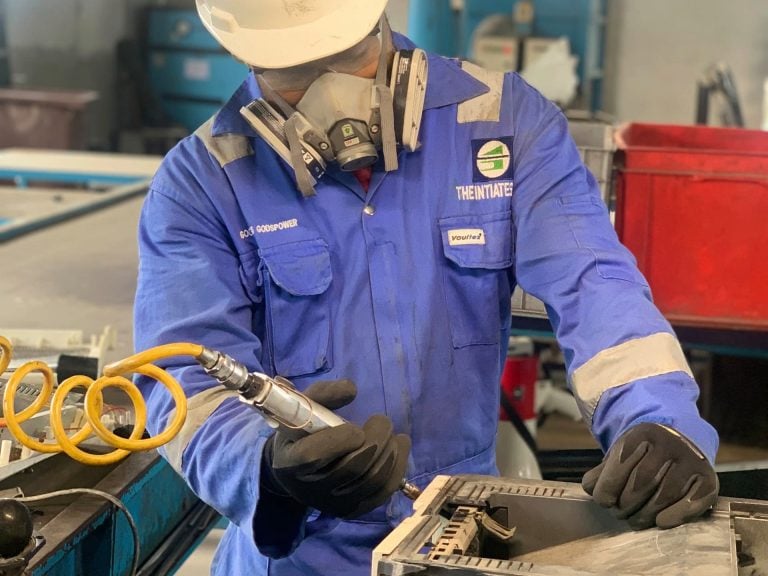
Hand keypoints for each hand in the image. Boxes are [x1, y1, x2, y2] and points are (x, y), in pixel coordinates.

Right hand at [262, 379, 410, 518]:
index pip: (313, 456)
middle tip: (382, 421)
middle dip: (376, 440)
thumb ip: (324, 394)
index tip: (355, 426)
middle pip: (352, 468)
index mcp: (290, 462)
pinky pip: (382, 492)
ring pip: (372, 481)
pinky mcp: (352, 510)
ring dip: (391, 453)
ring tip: (394, 435)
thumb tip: (352, 389)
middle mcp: (310, 488)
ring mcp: (333, 504)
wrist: (295, 471)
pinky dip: (398, 468)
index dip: (340, 440)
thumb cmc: (300, 433)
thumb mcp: (303, 408)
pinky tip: (400, 448)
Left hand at [582, 423, 717, 529]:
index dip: (608, 487)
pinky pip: (692, 502)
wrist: (680, 441)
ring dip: (646, 514)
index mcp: (642, 434)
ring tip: (635, 520)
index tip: (603, 501)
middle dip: (626, 504)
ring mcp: (691, 461)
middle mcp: (670, 444)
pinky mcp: (709, 479)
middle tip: (619, 514)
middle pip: (642, 482)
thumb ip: (603, 471)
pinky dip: (676, 515)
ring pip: (665, 495)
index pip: (621, 464)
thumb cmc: (643, 453)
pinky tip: (661, 522)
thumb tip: (592, 489)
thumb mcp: (621, 453)